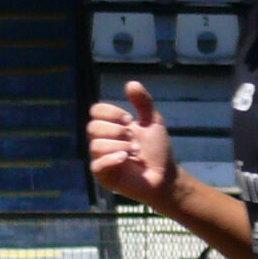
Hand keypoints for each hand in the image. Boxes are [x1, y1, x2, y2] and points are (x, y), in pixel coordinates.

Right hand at [87, 80, 178, 206]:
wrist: (164, 175)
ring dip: (120, 146)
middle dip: (116, 131)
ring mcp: (100, 158)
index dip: (111, 113)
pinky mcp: (103, 175)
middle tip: (133, 138)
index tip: (129, 120)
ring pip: (96, 145)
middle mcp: (102, 141)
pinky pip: (97, 164)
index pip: (96, 111)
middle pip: (92, 127)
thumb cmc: (157, 150)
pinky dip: (112, 159)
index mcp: (111, 127)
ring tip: (135, 152)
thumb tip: (131, 83)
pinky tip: (126, 159)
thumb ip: (143, 103)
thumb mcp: (152, 122)